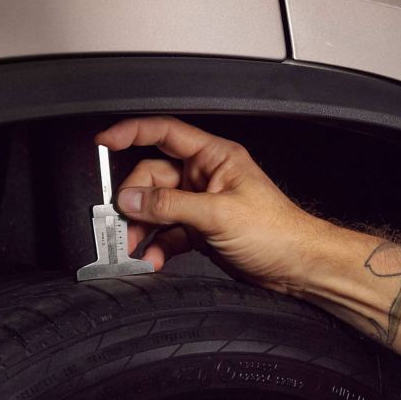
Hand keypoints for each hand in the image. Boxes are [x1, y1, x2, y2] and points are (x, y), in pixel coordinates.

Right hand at [95, 116, 336, 293]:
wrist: (297, 267)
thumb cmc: (277, 231)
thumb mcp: (219, 215)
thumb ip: (171, 206)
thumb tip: (133, 200)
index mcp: (214, 157)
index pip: (165, 133)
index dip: (131, 132)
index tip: (103, 141)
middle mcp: (205, 176)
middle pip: (152, 178)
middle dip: (135, 201)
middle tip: (124, 222)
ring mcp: (201, 204)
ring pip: (156, 208)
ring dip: (142, 228)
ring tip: (135, 247)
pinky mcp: (200, 230)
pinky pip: (167, 233)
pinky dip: (156, 246)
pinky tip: (153, 259)